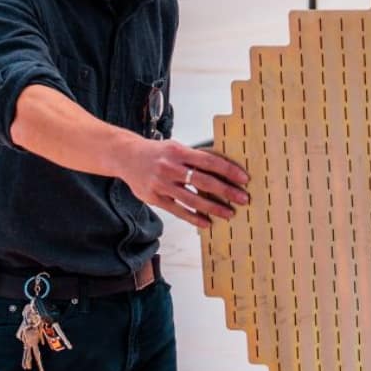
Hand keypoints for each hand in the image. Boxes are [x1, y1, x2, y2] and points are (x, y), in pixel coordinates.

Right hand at [120, 139, 249, 230]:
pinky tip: (206, 223)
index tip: (244, 178)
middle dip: (226, 191)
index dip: (228, 170)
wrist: (127, 156)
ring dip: (213, 208)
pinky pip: (178, 210)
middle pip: (203, 181)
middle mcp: (171, 168)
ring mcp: (162, 184)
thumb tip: (222, 166)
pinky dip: (193, 218)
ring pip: (192, 199)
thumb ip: (195, 157)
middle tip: (243, 199)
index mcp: (179, 152)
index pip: (209, 161)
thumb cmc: (158, 152)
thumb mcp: (176, 147)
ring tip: (229, 213)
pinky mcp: (155, 198)